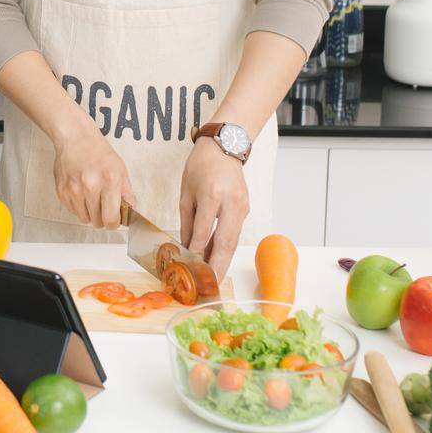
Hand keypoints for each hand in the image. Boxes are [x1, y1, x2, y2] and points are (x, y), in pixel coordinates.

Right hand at [51, 118, 132, 229]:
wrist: (75, 138)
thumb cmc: (99, 152)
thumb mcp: (120, 169)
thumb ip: (127, 194)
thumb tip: (130, 213)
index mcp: (109, 181)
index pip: (111, 218)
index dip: (114, 223)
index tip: (114, 220)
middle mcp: (90, 186)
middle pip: (97, 221)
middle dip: (102, 218)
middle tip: (104, 207)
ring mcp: (74, 189)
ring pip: (84, 218)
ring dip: (90, 213)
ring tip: (92, 198)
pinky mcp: (62, 191)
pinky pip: (72, 211)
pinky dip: (78, 207)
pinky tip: (82, 193)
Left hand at [179, 137, 249, 280]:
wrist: (224, 147)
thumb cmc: (200, 166)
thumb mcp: (186, 192)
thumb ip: (187, 221)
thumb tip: (185, 247)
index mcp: (212, 194)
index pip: (204, 230)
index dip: (196, 251)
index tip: (189, 267)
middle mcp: (230, 202)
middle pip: (225, 242)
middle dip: (217, 266)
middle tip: (210, 285)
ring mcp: (242, 206)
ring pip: (233, 241)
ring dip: (224, 261)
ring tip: (214, 278)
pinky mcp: (246, 209)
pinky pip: (235, 233)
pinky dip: (226, 248)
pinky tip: (217, 259)